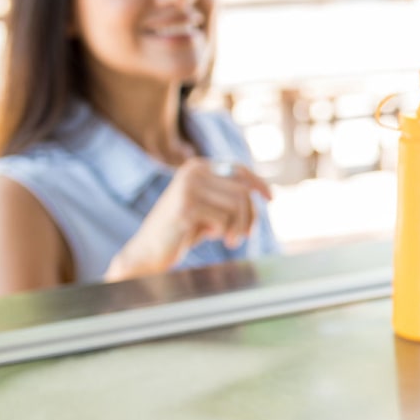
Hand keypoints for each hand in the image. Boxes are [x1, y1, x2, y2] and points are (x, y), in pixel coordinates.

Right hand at [107, 159, 272, 280]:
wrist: (147, 251)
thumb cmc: (182, 231)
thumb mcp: (209, 208)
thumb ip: (229, 197)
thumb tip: (261, 193)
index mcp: (197, 168)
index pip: (238, 169)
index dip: (258, 183)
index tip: (271, 199)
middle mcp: (192, 172)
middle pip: (242, 190)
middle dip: (250, 215)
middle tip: (245, 235)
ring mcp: (188, 188)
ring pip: (238, 204)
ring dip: (240, 227)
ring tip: (232, 240)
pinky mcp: (186, 207)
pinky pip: (224, 219)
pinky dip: (225, 232)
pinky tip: (212, 237)